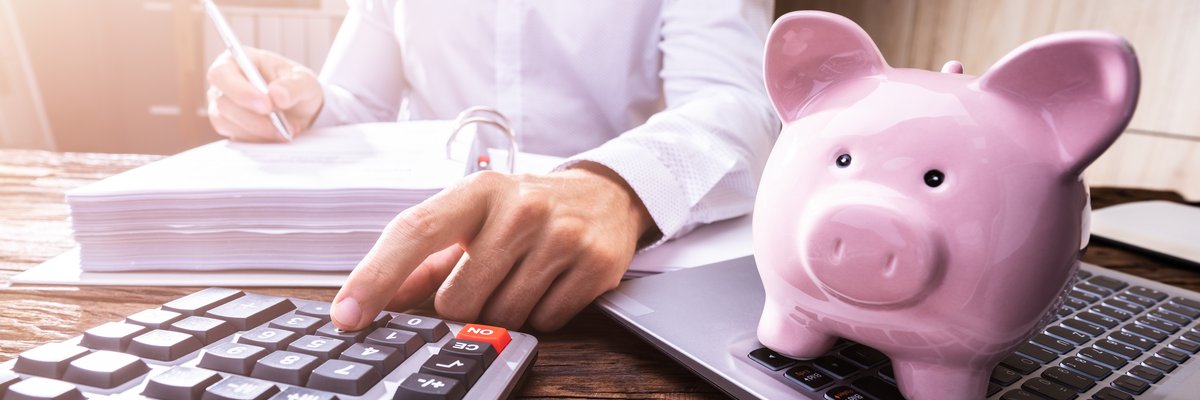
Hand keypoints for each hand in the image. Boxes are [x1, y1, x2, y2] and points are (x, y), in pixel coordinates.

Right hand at [206, 47, 322, 141]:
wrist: (300, 110)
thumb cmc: (296, 87)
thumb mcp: (305, 81)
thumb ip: (293, 86)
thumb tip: (276, 95)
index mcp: (236, 60)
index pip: (222, 73)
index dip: (240, 91)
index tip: (265, 105)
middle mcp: (224, 83)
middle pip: (222, 102)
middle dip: (252, 117)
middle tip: (280, 125)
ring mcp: (222, 106)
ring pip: (227, 123)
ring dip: (259, 130)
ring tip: (287, 129)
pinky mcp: (228, 126)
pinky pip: (235, 136)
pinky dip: (258, 139)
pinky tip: (277, 134)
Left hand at [331, 162, 653, 331]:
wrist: (605, 195)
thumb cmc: (524, 209)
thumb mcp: (474, 216)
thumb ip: (423, 259)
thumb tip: (375, 299)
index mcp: (479, 190)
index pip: (416, 232)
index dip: (376, 276)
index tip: (348, 314)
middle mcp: (520, 208)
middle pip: (457, 300)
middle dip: (462, 305)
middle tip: (485, 279)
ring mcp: (561, 235)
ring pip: (502, 317)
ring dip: (503, 310)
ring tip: (521, 276)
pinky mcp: (594, 264)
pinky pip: (545, 322)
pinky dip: (541, 314)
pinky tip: (550, 283)